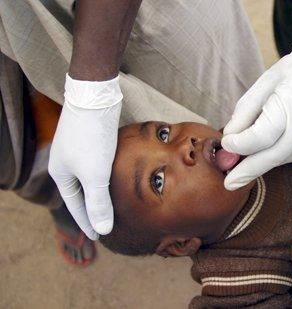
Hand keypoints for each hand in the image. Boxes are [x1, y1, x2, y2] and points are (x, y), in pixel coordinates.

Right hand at [48, 74, 122, 239]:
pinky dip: (107, 177)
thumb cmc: (92, 138)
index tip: (99, 237)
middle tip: (106, 225)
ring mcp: (79, 150)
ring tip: (114, 206)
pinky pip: (99, 166)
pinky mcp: (92, 140)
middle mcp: (67, 163)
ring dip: (101, 193)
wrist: (95, 97)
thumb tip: (103, 230)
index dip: (88, 222)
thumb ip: (99, 203)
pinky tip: (118, 180)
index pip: (75, 206)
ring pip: (91, 179)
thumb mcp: (95, 175)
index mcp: (61, 174)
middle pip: (82, 193)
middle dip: (93, 209)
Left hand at [221, 3, 291, 189]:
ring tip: (248, 156)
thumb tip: (230, 139)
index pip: (261, 136)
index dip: (240, 145)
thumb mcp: (266, 81)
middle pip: (274, 156)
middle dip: (248, 171)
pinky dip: (281, 153)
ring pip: (285, 157)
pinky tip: (274, 145)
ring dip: (264, 160)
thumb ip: (246, 112)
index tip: (226, 144)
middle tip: (229, 184)